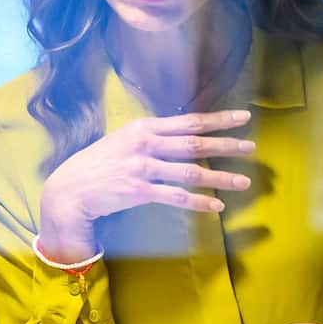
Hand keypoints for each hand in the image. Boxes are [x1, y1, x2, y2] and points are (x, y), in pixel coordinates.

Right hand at [38, 110, 255, 261]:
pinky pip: (176, 197)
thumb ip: (152, 136)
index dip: (217, 119)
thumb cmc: (100, 163)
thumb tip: (182, 135)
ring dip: (220, 177)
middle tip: (251, 147)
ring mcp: (142, 167)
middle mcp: (145, 143)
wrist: (71, 188)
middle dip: (226, 144)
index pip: (188, 121)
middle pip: (194, 143)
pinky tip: (217, 206)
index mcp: (144, 127)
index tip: (242, 117)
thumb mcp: (124, 139)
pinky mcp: (139, 191)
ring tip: (243, 182)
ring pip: (190, 171)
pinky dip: (198, 202)